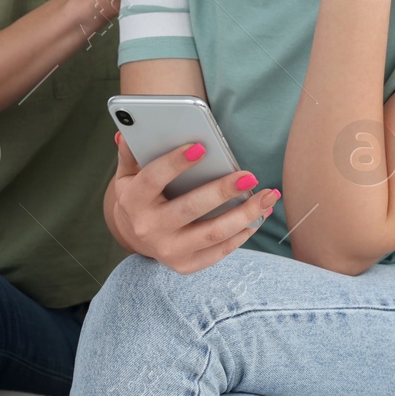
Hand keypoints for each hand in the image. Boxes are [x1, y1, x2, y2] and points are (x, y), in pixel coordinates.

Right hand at [108, 132, 280, 273]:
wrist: (134, 236)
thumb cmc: (139, 195)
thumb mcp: (128, 174)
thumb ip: (131, 152)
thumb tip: (127, 129)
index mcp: (133, 201)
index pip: (153, 179)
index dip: (175, 163)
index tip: (201, 146)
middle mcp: (149, 228)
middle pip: (190, 209)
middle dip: (222, 191)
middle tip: (249, 176)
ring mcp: (168, 250)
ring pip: (212, 234)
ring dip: (245, 215)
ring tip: (267, 197)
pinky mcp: (186, 265)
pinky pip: (220, 251)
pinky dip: (243, 233)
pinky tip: (259, 216)